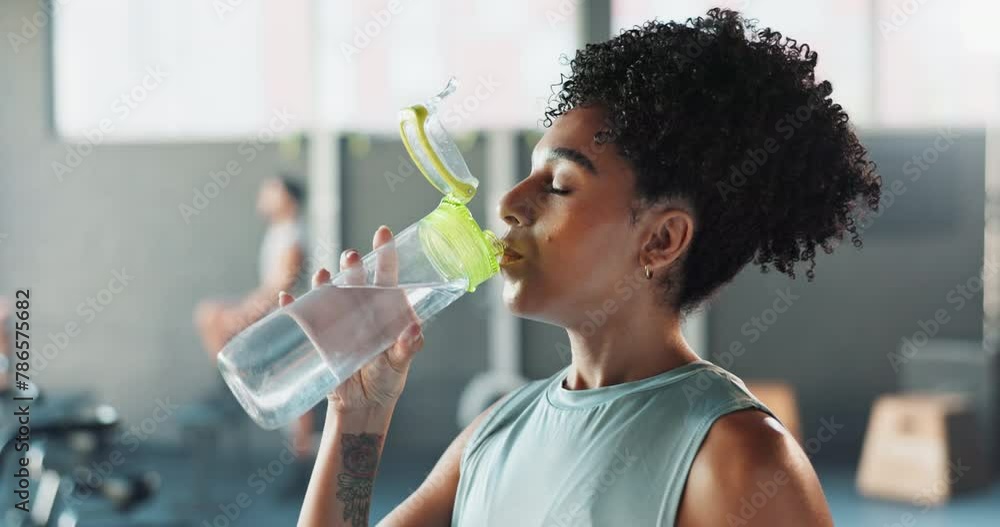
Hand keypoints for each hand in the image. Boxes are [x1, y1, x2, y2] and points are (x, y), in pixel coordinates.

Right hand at [278, 226, 423, 413]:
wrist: (362, 406)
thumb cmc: (387, 379)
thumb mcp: (400, 363)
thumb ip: (407, 347)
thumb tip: (413, 330)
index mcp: (385, 310)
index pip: (386, 276)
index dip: (385, 254)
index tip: (383, 233)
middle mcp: (361, 309)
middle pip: (355, 280)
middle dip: (353, 266)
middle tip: (351, 257)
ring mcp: (338, 321)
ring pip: (329, 294)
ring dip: (324, 283)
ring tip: (323, 276)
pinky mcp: (319, 338)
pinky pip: (303, 319)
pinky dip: (293, 308)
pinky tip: (288, 300)